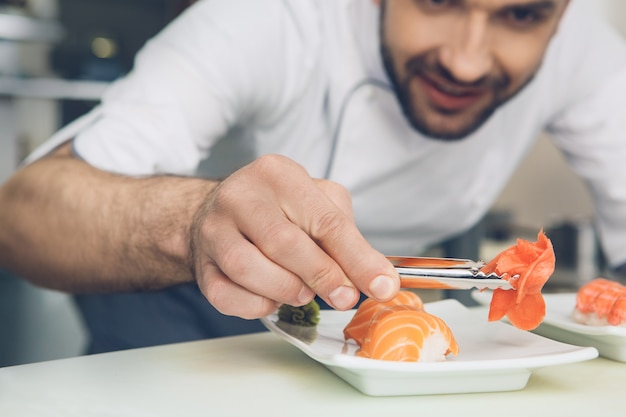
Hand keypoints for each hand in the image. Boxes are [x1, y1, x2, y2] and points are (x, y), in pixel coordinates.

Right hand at [190, 154, 399, 318]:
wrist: (220, 212)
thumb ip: (345, 236)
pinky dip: (257, 305)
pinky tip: (271, 296)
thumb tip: (373, 276)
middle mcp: (240, 196)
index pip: (324, 220)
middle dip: (322, 277)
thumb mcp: (316, 202)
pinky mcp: (201, 264)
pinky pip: (227, 296)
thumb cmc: (277, 208)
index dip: (356, 258)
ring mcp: (213, 230)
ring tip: (302, 291)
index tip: (381, 285)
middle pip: (284, 244)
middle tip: (343, 296)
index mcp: (277, 174)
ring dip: (286, 290)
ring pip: (249, 270)